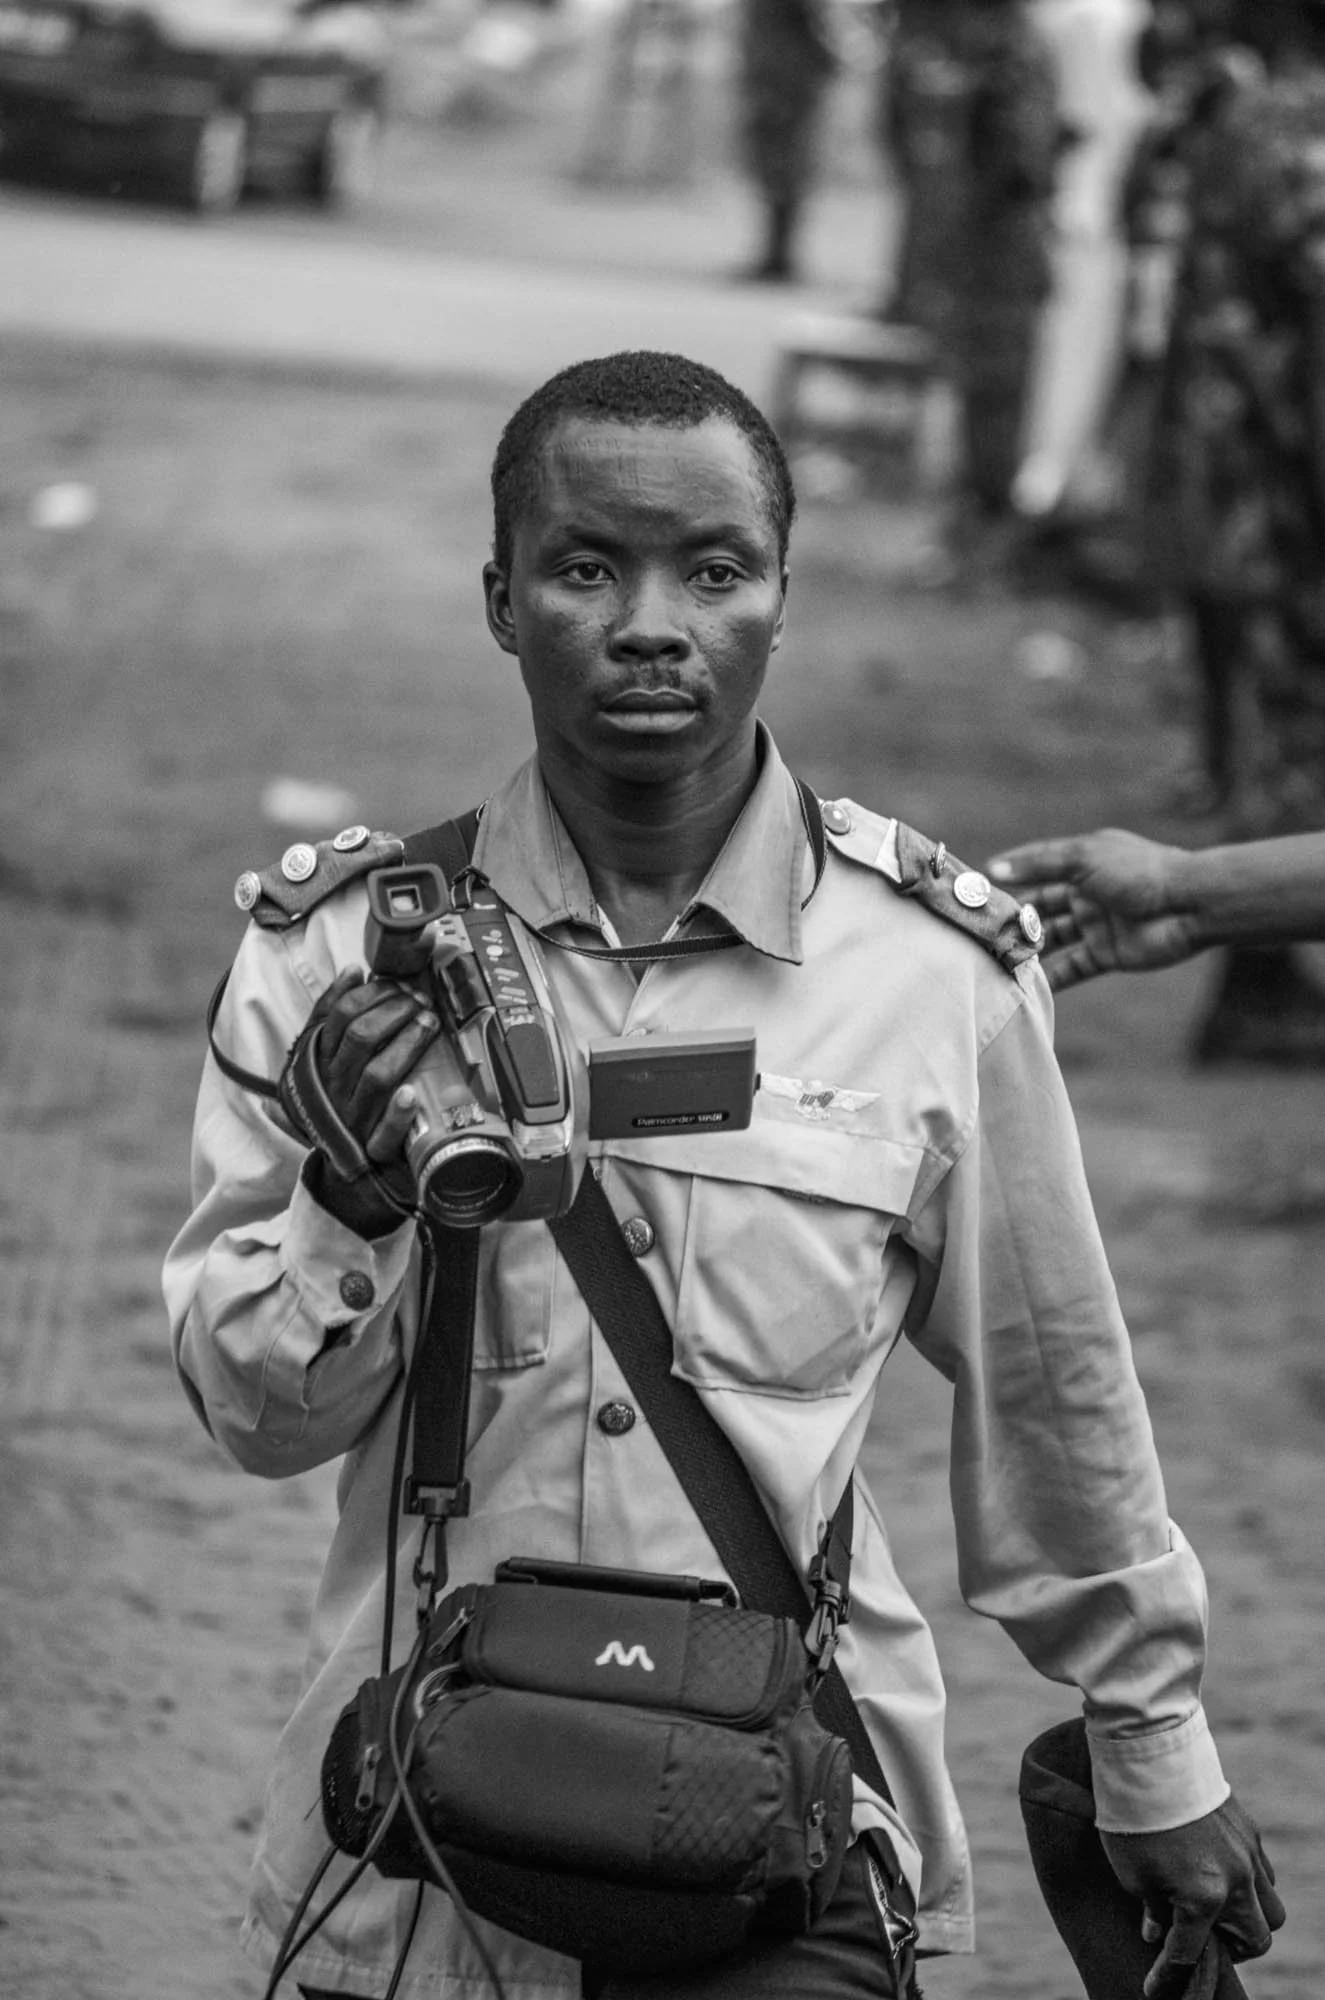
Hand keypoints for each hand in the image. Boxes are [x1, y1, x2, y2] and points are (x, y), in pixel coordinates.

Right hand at [292, 967, 440, 1232]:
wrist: (341, 1167)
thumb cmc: (339, 1097)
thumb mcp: (324, 1055)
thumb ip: (331, 1013)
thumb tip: (353, 971)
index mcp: (322, 1062)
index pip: (341, 1017)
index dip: (371, 994)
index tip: (397, 983)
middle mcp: (335, 1087)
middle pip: (361, 1039)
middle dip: (394, 1011)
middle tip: (420, 999)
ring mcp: (355, 1118)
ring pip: (378, 1076)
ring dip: (405, 1045)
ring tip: (429, 1022)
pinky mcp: (375, 1149)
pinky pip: (385, 1133)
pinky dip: (398, 1114)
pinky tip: (412, 1093)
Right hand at [988, 829, 1199, 990]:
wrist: (1188, 905)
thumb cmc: (1138, 872)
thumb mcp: (1083, 860)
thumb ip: (1039, 865)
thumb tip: (993, 869)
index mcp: (1081, 863)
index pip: (1035, 869)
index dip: (1008, 878)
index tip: (976, 890)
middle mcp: (1085, 893)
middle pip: (1040, 908)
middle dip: (1013, 919)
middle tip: (980, 934)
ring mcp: (1095, 924)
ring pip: (1053, 940)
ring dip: (1028, 950)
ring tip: (996, 961)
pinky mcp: (1106, 954)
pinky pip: (1072, 967)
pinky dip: (1051, 977)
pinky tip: (1026, 986)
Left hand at [1100, 1794, 1284, 1998]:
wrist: (1148, 1750)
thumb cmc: (1132, 1815)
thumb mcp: (1129, 1871)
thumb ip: (1149, 1907)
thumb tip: (1157, 1930)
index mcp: (1204, 1896)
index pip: (1188, 1953)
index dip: (1168, 1976)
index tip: (1154, 1990)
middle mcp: (1236, 1880)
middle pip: (1255, 1939)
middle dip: (1230, 1949)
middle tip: (1201, 1939)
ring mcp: (1248, 1853)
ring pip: (1270, 1907)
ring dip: (1247, 1917)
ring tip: (1215, 1909)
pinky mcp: (1249, 1829)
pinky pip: (1263, 1871)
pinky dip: (1247, 1883)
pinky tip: (1220, 1874)